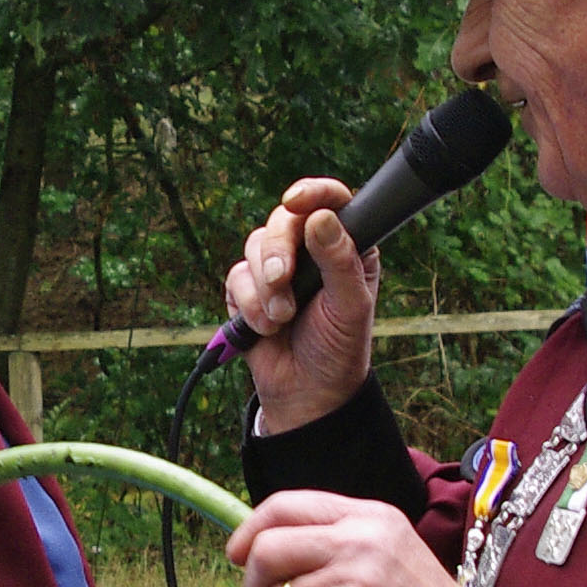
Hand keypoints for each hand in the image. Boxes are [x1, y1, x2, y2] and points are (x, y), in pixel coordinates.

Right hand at [222, 180, 379, 433]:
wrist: (307, 394)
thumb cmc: (339, 349)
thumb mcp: (350, 306)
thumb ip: (340, 261)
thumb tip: (320, 218)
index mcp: (345, 246)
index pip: (332, 202)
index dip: (314, 193)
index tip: (297, 202)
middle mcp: (310, 250)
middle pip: (283, 220)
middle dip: (277, 251)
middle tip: (283, 280)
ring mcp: (277, 268)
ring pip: (255, 245)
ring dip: (265, 287)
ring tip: (281, 319)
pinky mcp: (248, 289)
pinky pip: (236, 276)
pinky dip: (248, 304)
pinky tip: (265, 327)